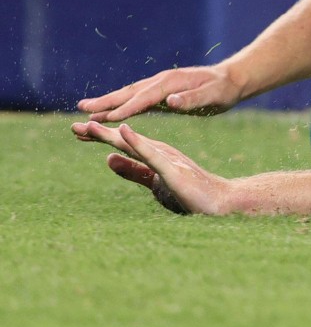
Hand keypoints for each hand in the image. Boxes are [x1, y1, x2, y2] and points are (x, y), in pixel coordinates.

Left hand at [71, 121, 230, 214]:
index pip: (122, 144)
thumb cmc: (190, 192)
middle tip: (74, 126)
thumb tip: (108, 159)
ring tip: (92, 125)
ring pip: (134, 143)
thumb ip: (133, 170)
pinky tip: (125, 132)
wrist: (219, 201)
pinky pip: (151, 154)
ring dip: (112, 134)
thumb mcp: (154, 182)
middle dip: (99, 133)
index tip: (77, 130)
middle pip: (124, 140)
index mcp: (153, 155)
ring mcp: (166, 159)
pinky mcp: (172, 169)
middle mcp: (159, 152)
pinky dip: (137, 142)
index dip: (100, 136)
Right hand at [77, 66, 245, 122]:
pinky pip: (136, 99)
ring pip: (129, 94)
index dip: (124, 108)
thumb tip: (171, 101)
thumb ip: (192, 99)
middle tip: (81, 110)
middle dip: (105, 102)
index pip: (144, 98)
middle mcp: (162, 82)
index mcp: (172, 83)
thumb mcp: (213, 96)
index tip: (105, 118)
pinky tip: (109, 111)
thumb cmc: (224, 89)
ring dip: (107, 102)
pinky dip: (120, 104)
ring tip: (85, 110)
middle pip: (129, 93)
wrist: (232, 79)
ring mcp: (160, 86)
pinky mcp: (161, 92)